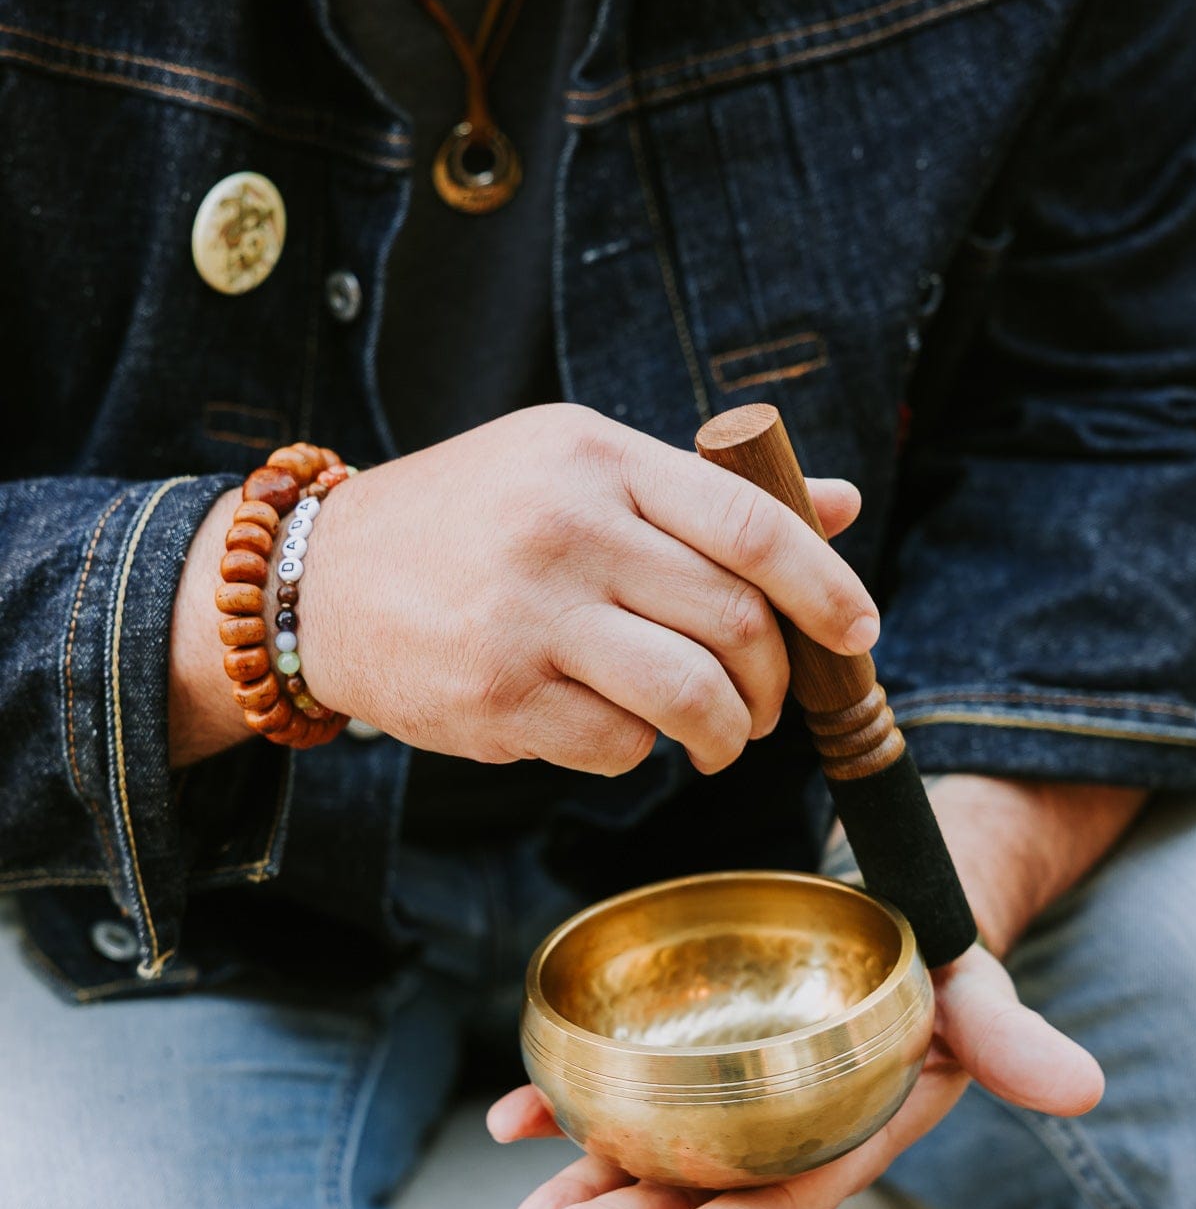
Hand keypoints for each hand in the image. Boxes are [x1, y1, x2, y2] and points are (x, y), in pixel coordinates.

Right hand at [168, 406, 874, 771]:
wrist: (322, 580)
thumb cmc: (471, 522)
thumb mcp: (576, 468)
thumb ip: (701, 493)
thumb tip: (842, 505)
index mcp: (596, 457)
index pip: (751, 522)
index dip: (826, 587)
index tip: (859, 632)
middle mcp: (566, 528)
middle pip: (734, 621)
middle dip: (774, 682)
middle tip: (767, 705)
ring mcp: (529, 615)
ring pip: (691, 697)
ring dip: (726, 735)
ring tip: (719, 739)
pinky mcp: (497, 696)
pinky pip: (620, 746)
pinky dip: (640, 752)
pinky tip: (617, 731)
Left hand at [488, 942, 1100, 1208]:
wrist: (893, 922)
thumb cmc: (939, 969)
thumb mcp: (982, 999)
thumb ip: (1014, 1044)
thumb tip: (1084, 1089)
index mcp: (847, 1137)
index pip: (785, 1197)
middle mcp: (778, 1134)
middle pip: (695, 1189)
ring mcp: (726, 1100)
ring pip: (646, 1154)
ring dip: (580, 1187)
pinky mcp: (686, 1055)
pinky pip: (616, 1086)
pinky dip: (561, 1106)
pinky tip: (508, 1123)